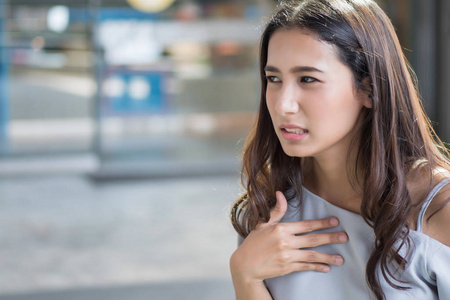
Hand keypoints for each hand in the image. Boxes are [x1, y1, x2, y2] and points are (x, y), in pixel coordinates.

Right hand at [230, 191, 347, 284]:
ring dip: (328, 257)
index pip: (306, 225)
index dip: (321, 223)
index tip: (334, 221)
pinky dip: (317, 267)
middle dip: (330, 238)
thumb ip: (276, 210)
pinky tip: (327, 267)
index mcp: (281, 229)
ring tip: (341, 258)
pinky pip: (305, 266)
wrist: (245, 265)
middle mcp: (285, 242)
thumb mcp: (263, 224)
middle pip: (313, 239)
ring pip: (312, 255)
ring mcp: (287, 256)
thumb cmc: (254, 243)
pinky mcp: (287, 268)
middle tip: (344, 237)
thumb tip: (281, 193)